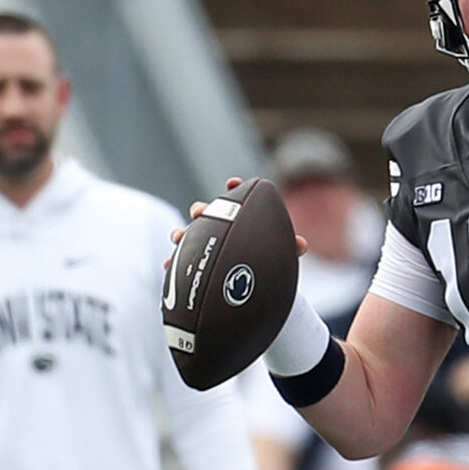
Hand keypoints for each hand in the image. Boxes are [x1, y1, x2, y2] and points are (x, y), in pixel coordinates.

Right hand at [165, 177, 308, 261]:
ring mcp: (203, 244)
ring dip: (182, 233)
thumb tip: (301, 245)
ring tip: (179, 236)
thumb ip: (288, 248)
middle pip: (207, 213)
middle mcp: (219, 228)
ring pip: (188, 234)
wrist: (252, 285)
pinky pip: (179, 261)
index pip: (237, 200)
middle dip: (202, 210)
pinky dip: (172, 261)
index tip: (233, 184)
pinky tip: (167, 264)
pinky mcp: (192, 263)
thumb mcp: (277, 255)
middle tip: (200, 211)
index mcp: (240, 220)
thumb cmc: (266, 263)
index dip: (235, 190)